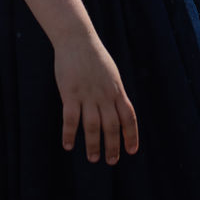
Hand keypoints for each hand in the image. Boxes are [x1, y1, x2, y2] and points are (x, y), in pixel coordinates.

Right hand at [54, 34, 138, 165]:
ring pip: (93, 126)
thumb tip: (119, 111)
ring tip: (93, 158)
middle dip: (113, 146)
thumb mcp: (111, 73)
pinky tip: (68, 145)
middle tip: (111, 161)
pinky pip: (71, 119)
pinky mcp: (71, 93)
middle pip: (112, 126)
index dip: (131, 135)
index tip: (131, 151)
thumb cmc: (93, 56)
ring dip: (94, 145)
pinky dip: (70, 134)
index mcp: (116, 89)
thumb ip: (115, 92)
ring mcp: (88, 95)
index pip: (128, 117)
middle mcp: (104, 94)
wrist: (77, 38)